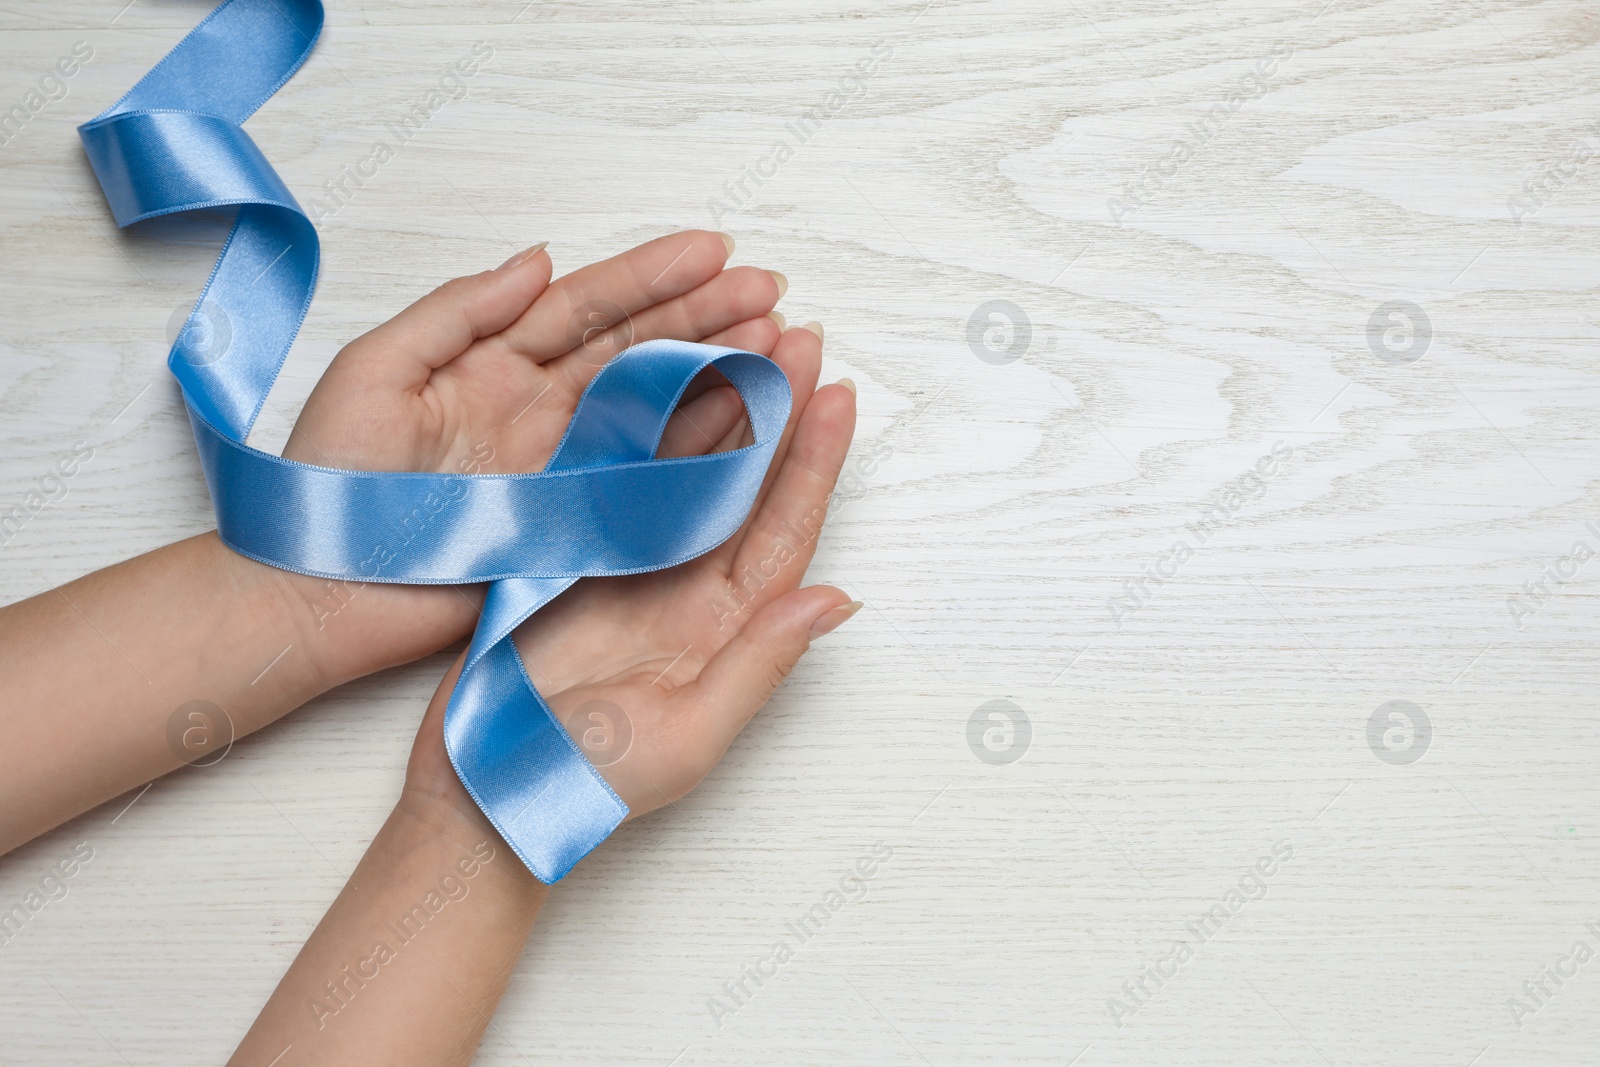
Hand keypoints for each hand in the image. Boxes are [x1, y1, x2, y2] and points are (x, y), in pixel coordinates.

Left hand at [259, 231, 791, 685]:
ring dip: (720, 374)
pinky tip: (749, 418)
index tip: (714, 251)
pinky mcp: (578, 522)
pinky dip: (703, 449)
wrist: (317, 590)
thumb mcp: (377, 370)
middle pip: (639, 351)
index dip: (652, 277)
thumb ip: (458, 310)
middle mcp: (541, 410)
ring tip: (779, 343)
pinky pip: (650, 478)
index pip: (587, 307)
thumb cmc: (329, 481)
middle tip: (770, 292)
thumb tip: (540, 259)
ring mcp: (565, 467)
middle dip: (707, 318)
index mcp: (493, 363)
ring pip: (658, 409)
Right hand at [398, 323, 858, 833]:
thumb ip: (762, 663)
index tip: (841, 395)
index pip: (785, 531)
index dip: (816, 463)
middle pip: (744, 485)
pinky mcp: (572, 555)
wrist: (483, 797)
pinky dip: (634, 429)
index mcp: (726, 629)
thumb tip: (837, 600)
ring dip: (714, 406)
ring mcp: (630, 568)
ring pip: (684, 470)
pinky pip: (613, 479)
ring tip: (741, 338)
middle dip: (775, 412)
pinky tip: (651, 378)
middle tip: (798, 338)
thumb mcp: (690, 737)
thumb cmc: (589, 783)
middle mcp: (687, 588)